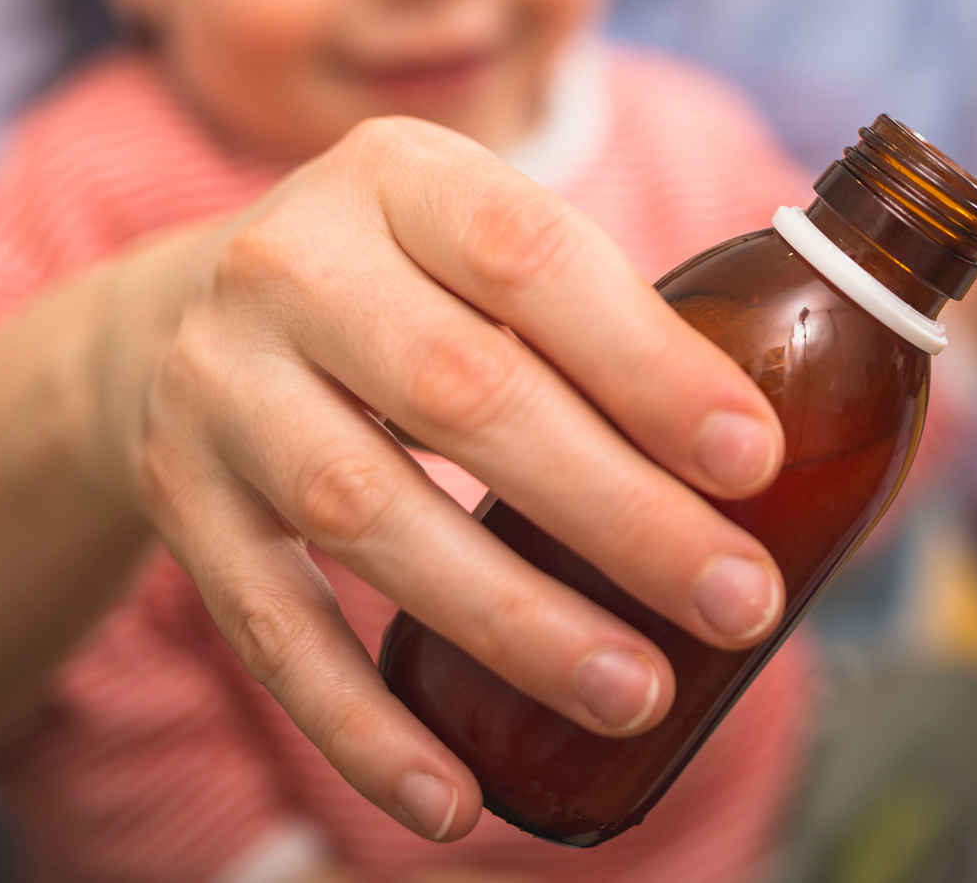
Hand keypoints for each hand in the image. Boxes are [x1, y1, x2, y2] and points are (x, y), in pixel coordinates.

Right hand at [93, 118, 787, 841]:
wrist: (185, 317)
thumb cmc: (410, 287)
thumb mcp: (484, 240)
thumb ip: (605, 312)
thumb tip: (795, 452)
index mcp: (399, 176)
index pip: (530, 256)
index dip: (648, 362)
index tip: (757, 461)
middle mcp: (290, 264)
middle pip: (460, 394)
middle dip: (617, 513)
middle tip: (738, 604)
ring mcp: (218, 387)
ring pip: (367, 516)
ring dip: (515, 623)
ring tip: (638, 694)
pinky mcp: (181, 504)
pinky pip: (269, 631)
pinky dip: (364, 727)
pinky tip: (455, 800)